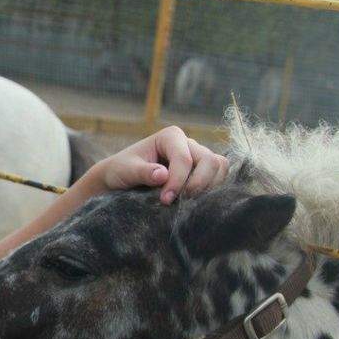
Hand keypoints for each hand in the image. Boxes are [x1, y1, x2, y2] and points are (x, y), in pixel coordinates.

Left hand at [98, 125, 228, 204]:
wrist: (119, 177)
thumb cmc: (121, 170)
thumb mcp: (126, 171)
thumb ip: (143, 172)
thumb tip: (163, 174)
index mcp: (170, 137)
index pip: (184, 159)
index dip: (178, 181)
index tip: (165, 200)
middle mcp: (188, 143)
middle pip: (210, 160)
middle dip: (199, 183)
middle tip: (181, 201)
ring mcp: (197, 156)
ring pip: (219, 166)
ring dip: (209, 186)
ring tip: (189, 201)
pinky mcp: (200, 171)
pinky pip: (218, 177)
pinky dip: (212, 188)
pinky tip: (195, 201)